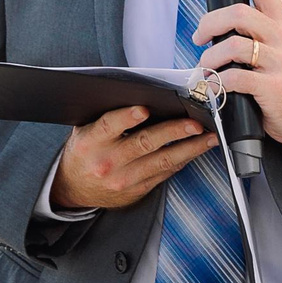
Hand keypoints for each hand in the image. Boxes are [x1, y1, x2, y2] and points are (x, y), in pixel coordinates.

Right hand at [52, 103, 215, 212]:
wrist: (74, 188)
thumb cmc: (84, 151)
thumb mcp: (84, 130)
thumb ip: (105, 114)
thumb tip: (138, 93)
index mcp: (91, 142)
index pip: (108, 126)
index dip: (127, 117)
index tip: (145, 109)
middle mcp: (108, 162)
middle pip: (144, 144)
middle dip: (173, 132)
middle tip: (194, 123)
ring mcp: (124, 179)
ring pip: (162, 161)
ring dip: (189, 148)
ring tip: (208, 137)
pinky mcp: (137, 189)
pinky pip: (165, 173)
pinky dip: (183, 160)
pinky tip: (196, 150)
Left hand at [191, 0, 281, 147]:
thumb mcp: (281, 48)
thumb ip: (259, 31)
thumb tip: (221, 20)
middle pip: (239, 14)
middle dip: (209, 24)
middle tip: (199, 38)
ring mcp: (280, 63)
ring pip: (233, 46)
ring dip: (209, 58)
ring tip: (205, 68)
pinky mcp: (273, 87)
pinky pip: (236, 78)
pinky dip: (218, 82)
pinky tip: (216, 87)